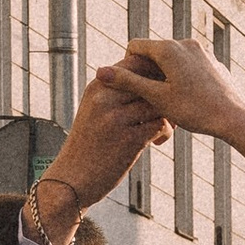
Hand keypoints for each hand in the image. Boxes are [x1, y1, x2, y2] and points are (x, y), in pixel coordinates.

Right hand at [42, 64, 166, 230]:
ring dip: (168, 114)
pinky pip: (160, 125)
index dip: (153, 73)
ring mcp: (116, 119)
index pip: (133, 65)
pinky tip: (158, 141)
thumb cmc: (88, 145)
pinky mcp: (128, 140)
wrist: (72, 179)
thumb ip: (115, 91)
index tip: (161, 88)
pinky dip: (165, 131)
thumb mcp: (93, 110)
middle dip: (165, 93)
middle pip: (148, 82)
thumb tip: (147, 75)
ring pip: (157, 103)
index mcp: (97, 87)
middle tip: (172, 107)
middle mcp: (105, 99)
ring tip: (167, 125)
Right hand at [113, 33, 244, 142]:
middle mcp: (185, 43)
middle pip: (154, 52)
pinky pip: (188, 65)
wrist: (234, 117)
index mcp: (168, 48)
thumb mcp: (157, 98)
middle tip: (147, 99)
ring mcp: (201, 51)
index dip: (128, 67)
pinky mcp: (212, 61)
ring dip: (164, 77)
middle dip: (147, 72)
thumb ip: (129, 82)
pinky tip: (186, 101)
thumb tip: (100, 71)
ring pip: (172, 60)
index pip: (135, 47)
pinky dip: (181, 78)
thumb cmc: (194, 110)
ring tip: (168, 103)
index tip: (130, 88)